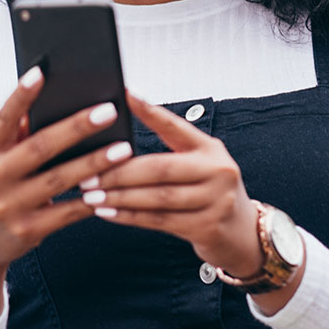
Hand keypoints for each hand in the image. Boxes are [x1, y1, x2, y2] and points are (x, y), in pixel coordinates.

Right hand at [0, 67, 132, 324]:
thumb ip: (13, 135)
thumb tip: (44, 99)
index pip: (1, 119)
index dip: (20, 96)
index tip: (40, 72)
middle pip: (39, 148)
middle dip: (76, 127)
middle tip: (109, 110)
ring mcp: (9, 208)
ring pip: (59, 180)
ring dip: (94, 163)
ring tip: (124, 148)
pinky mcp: (27, 232)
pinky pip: (67, 213)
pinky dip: (90, 199)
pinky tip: (114, 186)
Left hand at [80, 92, 263, 278]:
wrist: (241, 232)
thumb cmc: (208, 192)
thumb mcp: (199, 164)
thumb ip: (169, 151)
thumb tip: (117, 139)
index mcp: (210, 148)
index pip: (175, 126)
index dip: (150, 111)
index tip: (125, 96)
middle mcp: (217, 171)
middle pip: (160, 168)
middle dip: (119, 172)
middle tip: (88, 173)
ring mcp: (215, 201)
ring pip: (157, 197)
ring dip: (119, 197)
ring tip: (90, 195)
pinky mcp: (206, 228)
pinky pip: (159, 220)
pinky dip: (129, 217)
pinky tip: (107, 213)